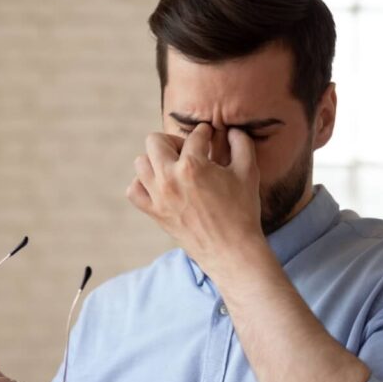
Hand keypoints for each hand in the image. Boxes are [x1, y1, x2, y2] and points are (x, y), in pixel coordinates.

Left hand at [127, 123, 263, 275]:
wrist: (231, 251)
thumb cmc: (242, 211)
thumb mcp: (248, 172)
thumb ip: (241, 144)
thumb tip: (232, 130)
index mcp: (193, 165)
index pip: (194, 136)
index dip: (205, 133)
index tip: (209, 135)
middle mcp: (169, 178)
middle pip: (155, 141)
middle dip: (173, 140)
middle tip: (189, 151)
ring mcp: (158, 197)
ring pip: (141, 163)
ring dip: (156, 160)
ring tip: (174, 167)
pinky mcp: (155, 213)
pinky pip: (134, 191)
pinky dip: (142, 184)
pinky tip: (160, 185)